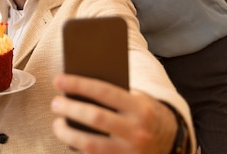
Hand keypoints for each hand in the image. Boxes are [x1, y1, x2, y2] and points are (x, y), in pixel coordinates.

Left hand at [51, 74, 176, 153]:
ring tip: (57, 124)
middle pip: (96, 118)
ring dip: (69, 134)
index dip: (79, 84)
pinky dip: (79, 148)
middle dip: (70, 109)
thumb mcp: (137, 100)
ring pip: (92, 144)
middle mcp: (137, 130)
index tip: (58, 80)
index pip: (104, 91)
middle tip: (55, 103)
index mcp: (140, 107)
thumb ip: (114, 96)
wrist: (171, 141)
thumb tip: (78, 90)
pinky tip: (70, 140)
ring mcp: (131, 152)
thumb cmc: (144, 113)